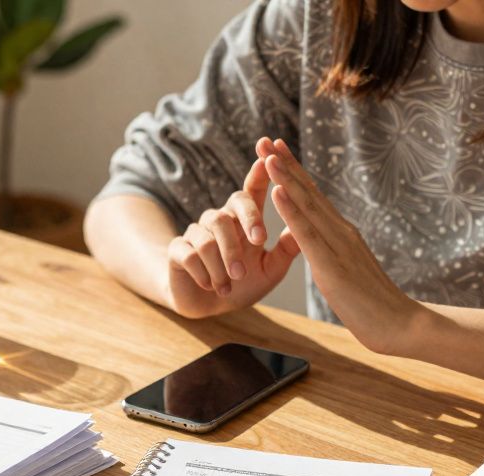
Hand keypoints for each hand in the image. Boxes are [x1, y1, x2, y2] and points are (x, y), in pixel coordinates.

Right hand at [165, 157, 300, 318]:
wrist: (209, 307)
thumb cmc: (243, 284)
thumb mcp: (270, 270)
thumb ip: (286, 250)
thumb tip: (306, 227)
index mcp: (243, 220)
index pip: (251, 191)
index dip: (258, 174)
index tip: (266, 160)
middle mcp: (219, 220)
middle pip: (229, 211)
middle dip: (246, 224)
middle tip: (259, 242)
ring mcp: (196, 233)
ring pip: (208, 238)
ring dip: (223, 262)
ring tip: (231, 284)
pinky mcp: (178, 250)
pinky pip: (189, 255)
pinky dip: (204, 273)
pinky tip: (212, 286)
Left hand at [260, 137, 424, 354]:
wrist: (401, 326)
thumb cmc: (375, 306)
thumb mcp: (348, 275)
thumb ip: (336, 257)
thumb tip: (325, 250)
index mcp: (343, 235)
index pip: (314, 198)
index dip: (294, 174)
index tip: (275, 152)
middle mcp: (341, 232)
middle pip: (308, 193)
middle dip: (285, 166)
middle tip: (264, 139)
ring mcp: (338, 246)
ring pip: (307, 206)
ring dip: (285, 179)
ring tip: (266, 155)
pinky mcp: (333, 266)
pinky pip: (307, 234)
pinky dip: (290, 211)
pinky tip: (276, 192)